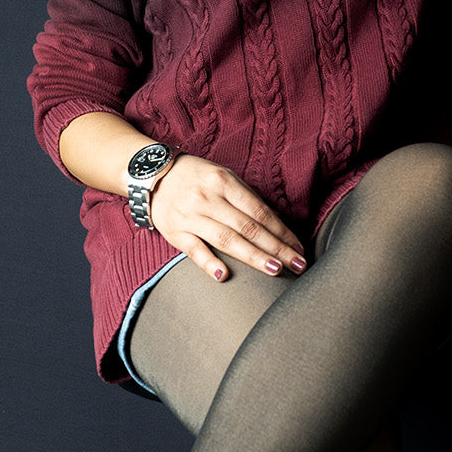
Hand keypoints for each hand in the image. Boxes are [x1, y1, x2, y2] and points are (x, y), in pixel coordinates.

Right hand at [148, 155, 307, 281]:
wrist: (152, 175)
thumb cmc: (195, 177)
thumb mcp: (222, 175)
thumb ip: (244, 197)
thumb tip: (274, 223)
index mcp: (224, 182)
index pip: (260, 211)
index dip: (282, 231)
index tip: (299, 246)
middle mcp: (208, 199)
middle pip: (249, 228)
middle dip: (277, 248)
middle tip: (298, 263)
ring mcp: (191, 216)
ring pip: (227, 240)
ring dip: (254, 256)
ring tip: (276, 270)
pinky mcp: (176, 232)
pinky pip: (194, 250)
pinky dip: (209, 263)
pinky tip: (224, 275)